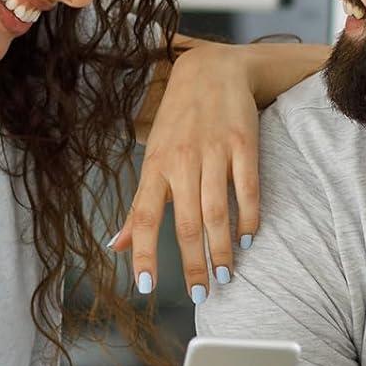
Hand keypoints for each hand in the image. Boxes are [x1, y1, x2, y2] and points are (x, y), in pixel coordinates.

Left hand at [112, 45, 260, 300]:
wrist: (214, 70)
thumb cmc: (179, 121)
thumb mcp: (153, 159)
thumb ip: (139, 206)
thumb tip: (116, 246)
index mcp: (156, 166)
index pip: (146, 216)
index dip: (145, 252)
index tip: (147, 286)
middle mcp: (183, 160)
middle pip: (187, 222)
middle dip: (192, 263)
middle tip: (199, 295)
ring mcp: (215, 152)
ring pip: (217, 211)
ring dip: (221, 248)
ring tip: (224, 275)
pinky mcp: (244, 144)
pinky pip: (248, 189)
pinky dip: (249, 218)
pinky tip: (248, 240)